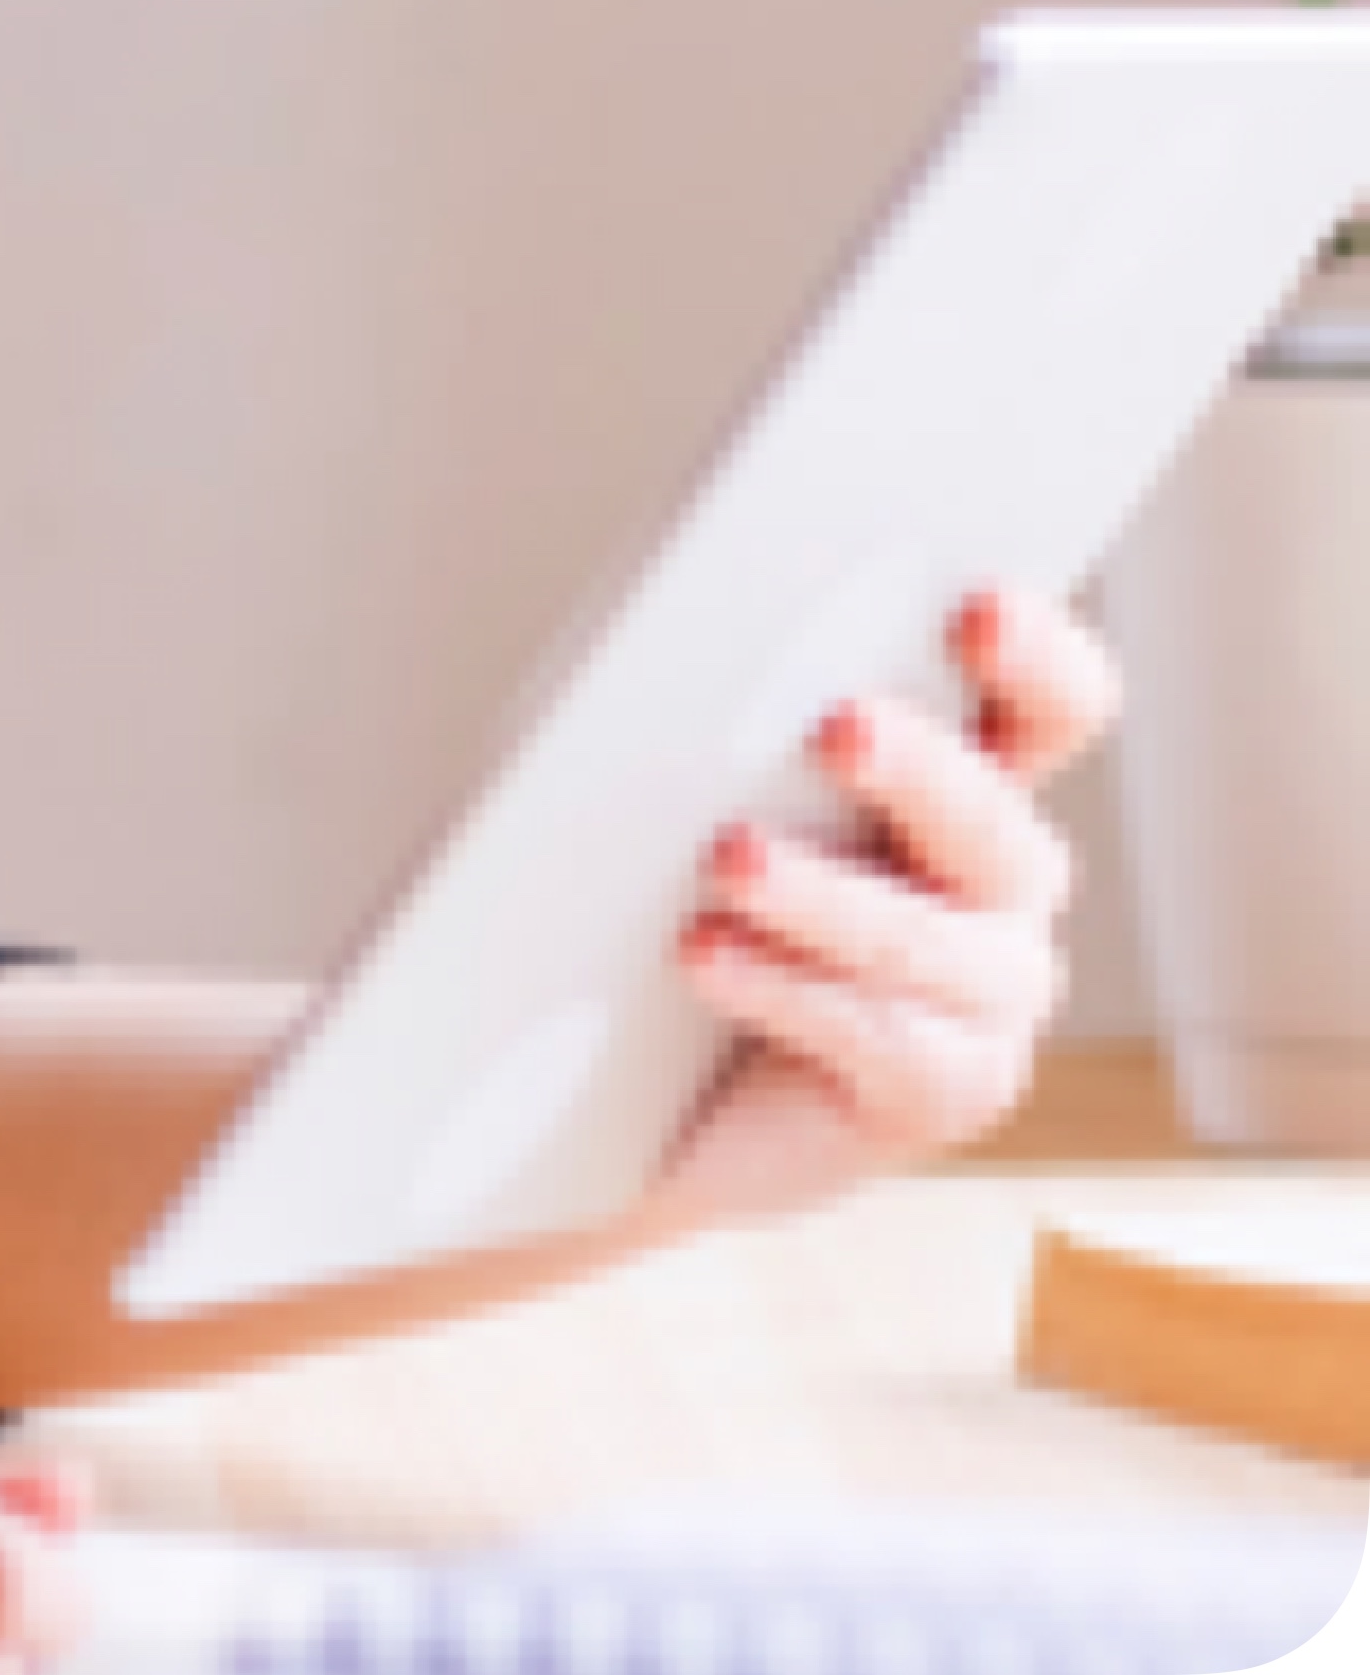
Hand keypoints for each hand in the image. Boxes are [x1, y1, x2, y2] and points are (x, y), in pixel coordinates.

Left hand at [645, 585, 1117, 1230]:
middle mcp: (999, 887)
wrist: (649, 1092)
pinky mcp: (942, 1091)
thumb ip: (740, 733)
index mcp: (961, 782)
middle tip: (840, 725)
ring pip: (926, 939)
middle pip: (995, 819)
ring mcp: (987, 997)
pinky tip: (705, 955)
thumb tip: (687, 656)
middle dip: (920, 770)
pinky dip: (782, 987)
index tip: (975, 606)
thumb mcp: (709, 800)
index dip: (1035, 658)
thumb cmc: (677, 914)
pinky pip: (876, 1036)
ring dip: (824, 893)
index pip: (1050, 705)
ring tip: (727, 858)